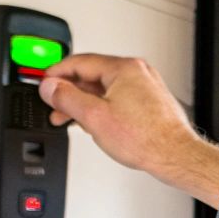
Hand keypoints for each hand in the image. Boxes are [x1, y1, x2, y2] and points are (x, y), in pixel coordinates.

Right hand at [39, 54, 218, 207]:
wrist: (175, 156)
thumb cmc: (146, 139)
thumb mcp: (94, 117)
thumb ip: (67, 98)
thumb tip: (50, 87)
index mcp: (124, 68)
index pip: (80, 62)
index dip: (56, 73)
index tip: (44, 82)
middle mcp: (137, 72)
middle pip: (92, 75)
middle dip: (69, 92)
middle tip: (53, 105)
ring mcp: (145, 86)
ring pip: (104, 88)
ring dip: (84, 102)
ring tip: (69, 118)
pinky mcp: (149, 101)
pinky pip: (117, 97)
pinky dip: (101, 107)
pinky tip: (93, 122)